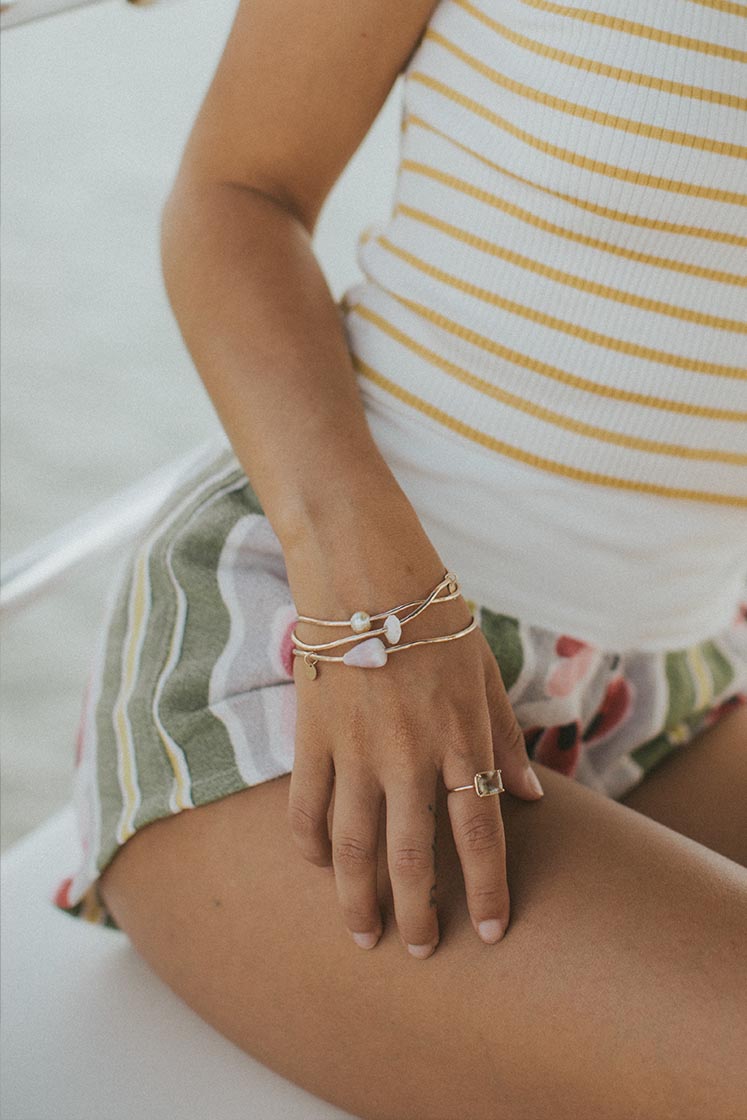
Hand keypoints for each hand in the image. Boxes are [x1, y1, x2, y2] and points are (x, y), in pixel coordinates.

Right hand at [284, 533, 543, 958]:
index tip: (488, 932)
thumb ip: (506, 737)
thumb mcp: (486, 671)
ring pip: (354, 846)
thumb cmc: (435, 615)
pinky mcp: (312, 736)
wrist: (365, 569)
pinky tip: (317, 867)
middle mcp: (409, 754)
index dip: (485, 890)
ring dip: (358, 899)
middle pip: (414, 855)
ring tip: (363, 936)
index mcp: (460, 737)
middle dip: (418, 914)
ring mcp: (355, 748)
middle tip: (421, 951)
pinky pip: (305, 806)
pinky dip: (308, 845)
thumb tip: (533, 796)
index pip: (480, 833)